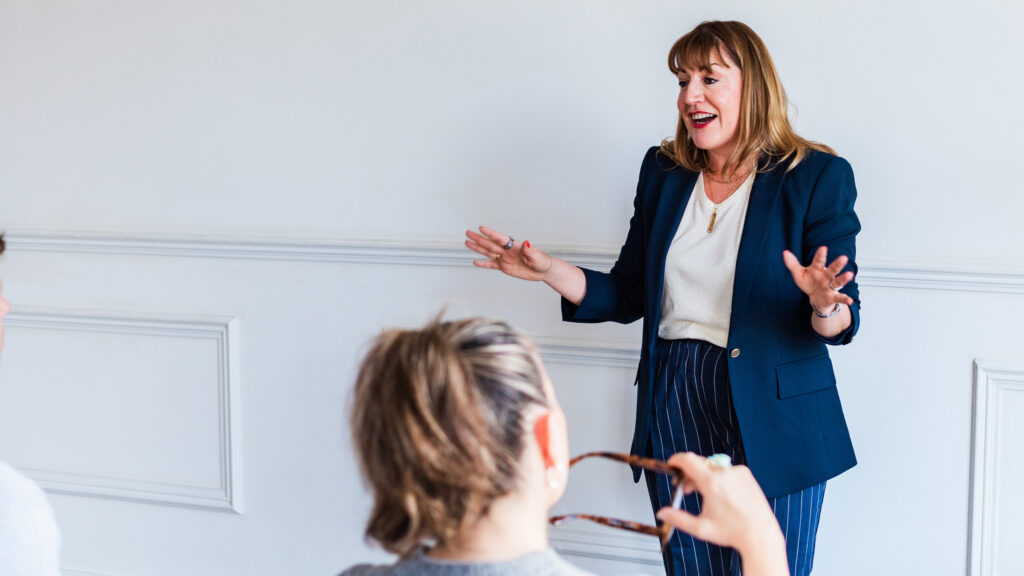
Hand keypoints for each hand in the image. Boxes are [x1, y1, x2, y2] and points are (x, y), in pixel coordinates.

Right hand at [465, 226, 551, 280]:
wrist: (543, 271)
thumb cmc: (542, 262)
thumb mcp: (538, 257)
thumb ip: (530, 250)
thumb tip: (526, 243)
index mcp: (514, 246)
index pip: (500, 238)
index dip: (491, 233)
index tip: (481, 228)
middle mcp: (507, 251)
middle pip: (490, 243)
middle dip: (479, 238)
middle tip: (468, 232)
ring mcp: (505, 258)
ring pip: (488, 252)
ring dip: (477, 248)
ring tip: (467, 242)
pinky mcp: (504, 267)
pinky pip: (491, 265)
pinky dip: (483, 264)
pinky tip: (475, 262)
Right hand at [656, 453, 781, 555]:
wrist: (760, 534)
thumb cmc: (733, 532)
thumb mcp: (701, 528)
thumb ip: (678, 519)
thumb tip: (662, 514)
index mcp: (712, 484)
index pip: (688, 460)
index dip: (676, 460)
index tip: (672, 464)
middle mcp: (725, 474)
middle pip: (699, 464)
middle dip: (689, 474)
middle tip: (686, 488)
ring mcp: (738, 472)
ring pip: (713, 468)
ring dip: (704, 477)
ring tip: (705, 495)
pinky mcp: (746, 475)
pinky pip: (726, 471)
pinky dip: (719, 478)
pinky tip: (722, 495)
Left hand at [782, 247, 854, 314]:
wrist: (816, 298)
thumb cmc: (809, 283)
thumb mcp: (799, 274)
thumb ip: (792, 264)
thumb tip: (785, 252)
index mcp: (817, 270)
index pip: (819, 261)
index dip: (821, 255)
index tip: (823, 248)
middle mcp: (826, 277)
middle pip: (832, 269)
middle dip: (837, 264)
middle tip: (844, 257)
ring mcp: (830, 287)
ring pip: (838, 282)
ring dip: (843, 278)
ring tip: (850, 274)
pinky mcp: (833, 297)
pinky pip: (840, 298)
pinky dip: (845, 299)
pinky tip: (850, 300)